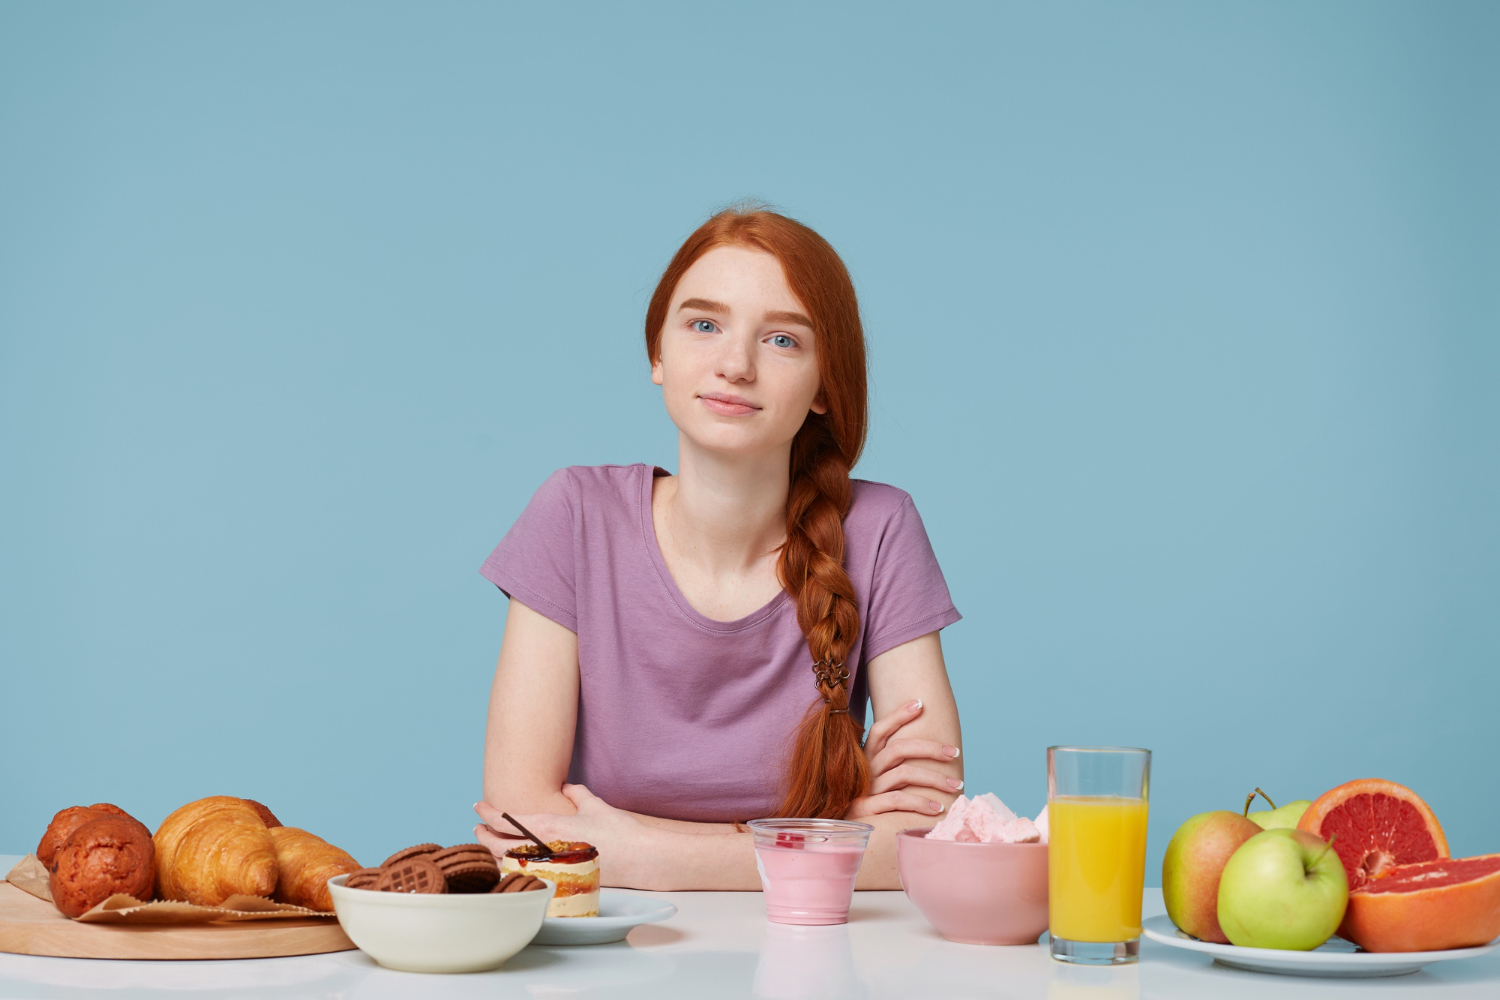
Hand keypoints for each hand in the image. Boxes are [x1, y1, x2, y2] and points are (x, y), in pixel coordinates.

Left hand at [474, 784, 656, 887]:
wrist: (640, 858)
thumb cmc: (619, 831)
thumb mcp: (594, 805)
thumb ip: (576, 794)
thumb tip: (567, 787)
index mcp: (547, 826)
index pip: (507, 819)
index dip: (489, 812)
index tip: (479, 806)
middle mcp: (542, 849)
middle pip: (499, 845)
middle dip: (484, 835)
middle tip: (478, 827)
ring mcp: (548, 868)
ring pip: (509, 863)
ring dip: (496, 853)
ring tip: (491, 844)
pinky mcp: (558, 883)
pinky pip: (526, 875)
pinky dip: (515, 868)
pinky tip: (515, 864)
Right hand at [844, 698, 962, 819]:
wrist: (842, 832)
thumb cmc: (866, 804)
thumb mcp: (874, 781)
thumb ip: (893, 766)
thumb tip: (929, 755)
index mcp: (865, 758)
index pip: (879, 730)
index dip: (898, 715)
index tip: (920, 704)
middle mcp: (864, 770)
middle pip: (899, 749)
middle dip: (931, 748)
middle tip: (955, 753)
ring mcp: (865, 789)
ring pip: (904, 774)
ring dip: (935, 779)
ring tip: (956, 786)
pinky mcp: (867, 809)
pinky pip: (898, 800)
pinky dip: (921, 803)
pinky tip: (938, 808)